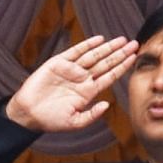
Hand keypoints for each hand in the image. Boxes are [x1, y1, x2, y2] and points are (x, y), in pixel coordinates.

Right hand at [6, 36, 134, 137]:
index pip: (109, 76)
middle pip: (105, 63)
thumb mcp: (74, 122)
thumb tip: (107, 106)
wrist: (28, 113)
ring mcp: (71, 70)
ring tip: (122, 40)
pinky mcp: (58, 63)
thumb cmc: (50, 120)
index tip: (134, 58)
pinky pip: (75, 52)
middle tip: (134, 44)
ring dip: (108, 48)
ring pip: (94, 56)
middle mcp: (82, 79)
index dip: (121, 67)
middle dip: (120, 54)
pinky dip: (87, 45)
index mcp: (87, 92)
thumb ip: (91, 115)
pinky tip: (99, 40)